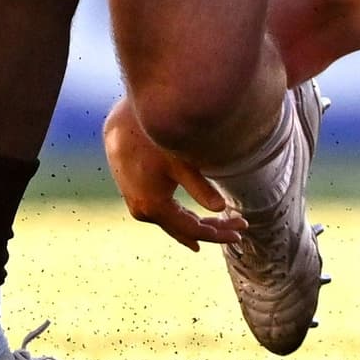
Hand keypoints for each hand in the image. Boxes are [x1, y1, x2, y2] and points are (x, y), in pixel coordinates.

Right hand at [103, 95, 239, 249]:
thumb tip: (221, 207)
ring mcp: (137, 205)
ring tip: (223, 226)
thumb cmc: (153, 139)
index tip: (239, 234)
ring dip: (198, 224)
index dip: (217, 233)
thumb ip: (199, 187)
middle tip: (239, 231)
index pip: (192, 229)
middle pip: (183, 230)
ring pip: (174, 222)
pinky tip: (194, 222)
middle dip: (212, 231)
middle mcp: (143, 211)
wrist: (121, 126)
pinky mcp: (136, 197)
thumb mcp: (180, 162)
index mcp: (153, 206)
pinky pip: (164, 214)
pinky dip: (183, 217)